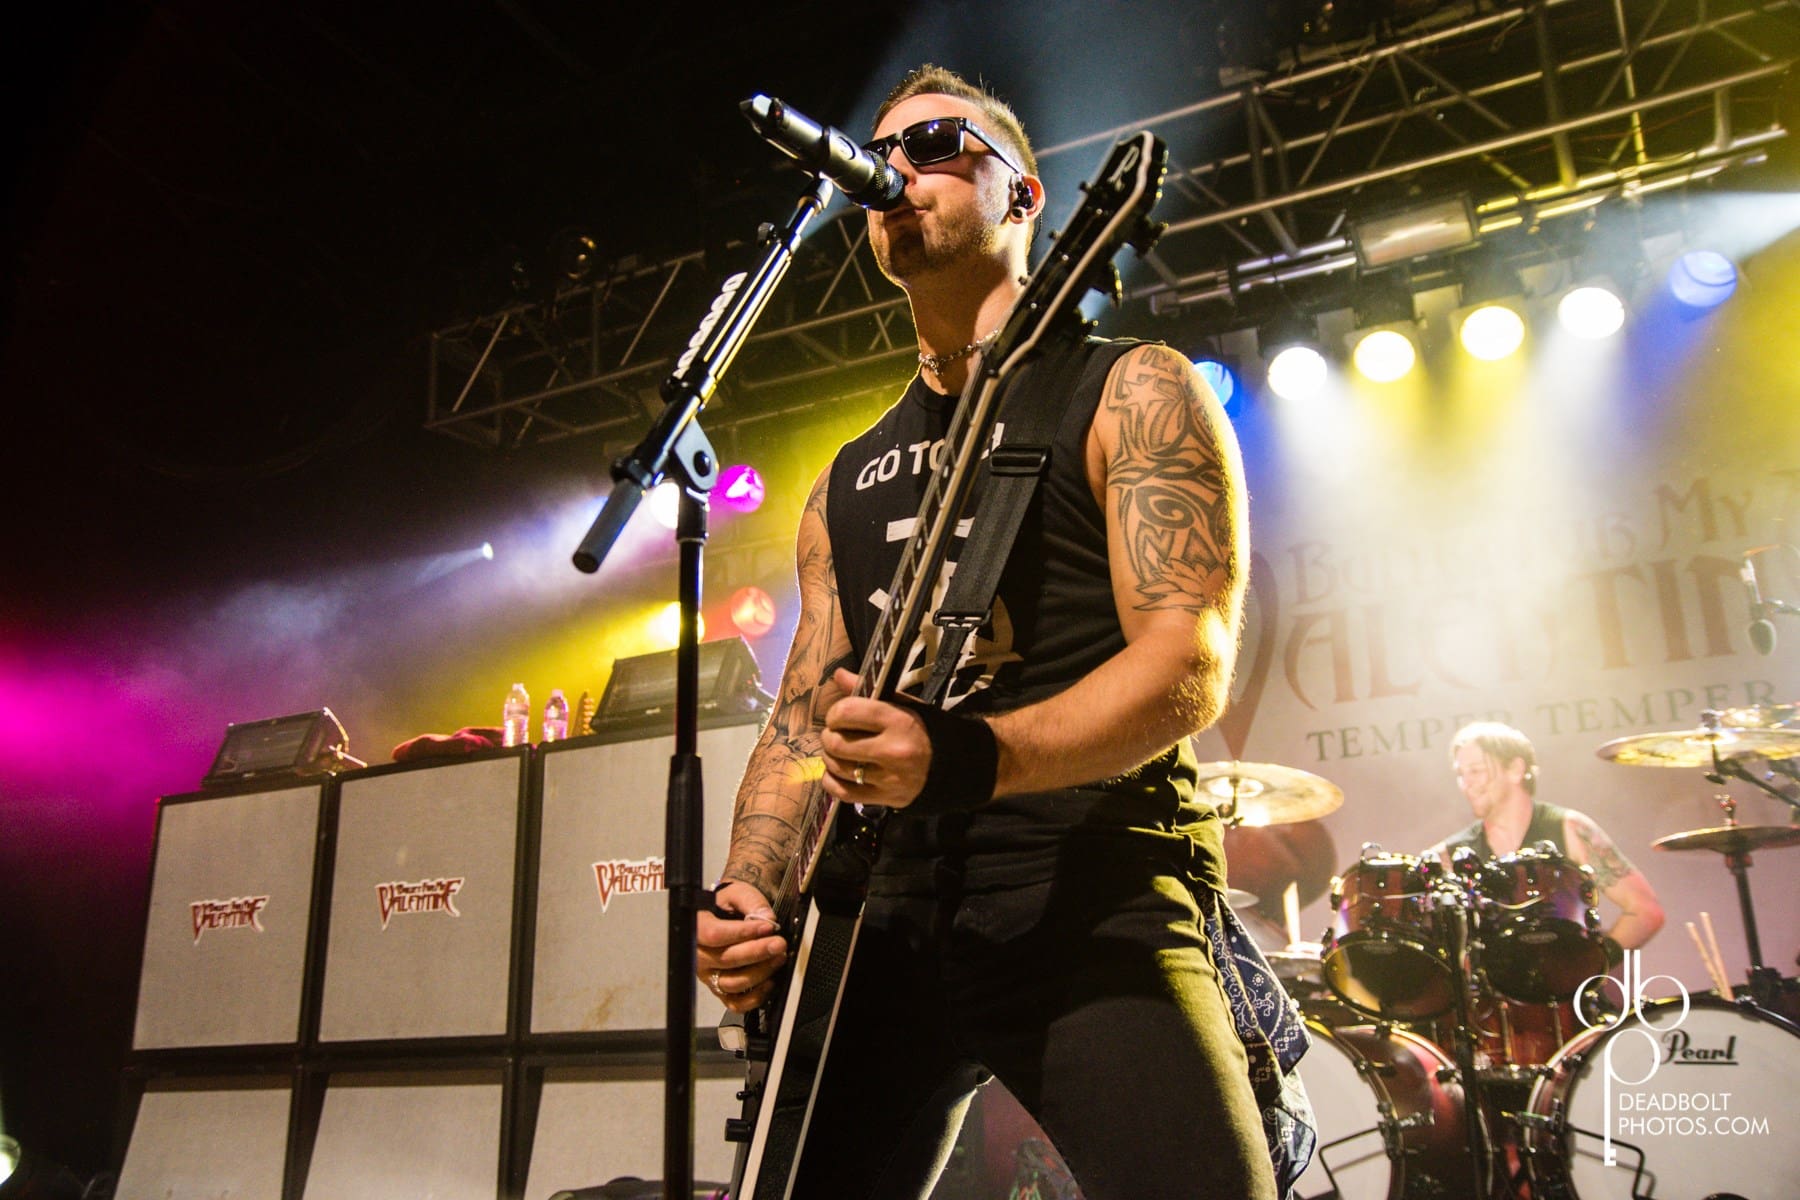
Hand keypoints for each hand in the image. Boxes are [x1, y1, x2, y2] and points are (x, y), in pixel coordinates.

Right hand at [697, 880, 787, 1012]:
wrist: (724, 915)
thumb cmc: (728, 905)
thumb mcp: (737, 893)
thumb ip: (751, 902)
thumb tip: (767, 918)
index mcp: (697, 928)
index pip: (714, 934)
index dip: (743, 933)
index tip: (767, 927)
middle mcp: (698, 955)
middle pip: (725, 960)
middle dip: (757, 952)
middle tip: (779, 944)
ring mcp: (708, 975)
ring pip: (732, 983)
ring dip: (760, 972)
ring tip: (778, 958)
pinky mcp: (720, 990)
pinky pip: (736, 1003)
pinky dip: (755, 997)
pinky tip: (770, 981)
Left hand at [819, 667, 929, 808]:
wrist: (957, 766)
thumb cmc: (927, 731)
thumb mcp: (904, 706)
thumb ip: (869, 692)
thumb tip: (839, 675)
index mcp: (898, 721)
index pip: (846, 713)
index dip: (835, 713)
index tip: (839, 715)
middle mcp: (893, 751)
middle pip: (836, 743)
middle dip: (830, 736)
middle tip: (837, 734)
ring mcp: (889, 779)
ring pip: (837, 767)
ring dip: (831, 758)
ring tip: (840, 752)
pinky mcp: (886, 799)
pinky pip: (842, 793)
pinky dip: (832, 782)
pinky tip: (838, 773)